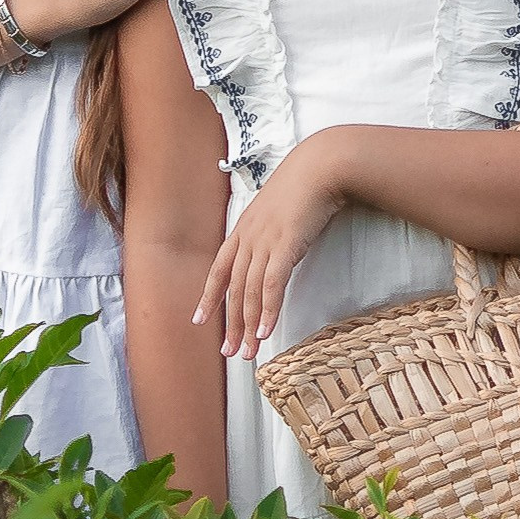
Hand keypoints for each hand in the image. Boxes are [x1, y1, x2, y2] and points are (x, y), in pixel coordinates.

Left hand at [199, 141, 343, 361]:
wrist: (320, 167)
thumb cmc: (303, 185)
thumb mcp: (277, 208)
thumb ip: (269, 229)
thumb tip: (272, 247)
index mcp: (243, 229)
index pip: (218, 269)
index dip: (209, 297)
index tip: (200, 319)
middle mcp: (248, 238)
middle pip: (234, 289)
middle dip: (230, 324)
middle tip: (229, 351)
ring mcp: (265, 242)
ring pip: (250, 293)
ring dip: (249, 325)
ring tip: (249, 351)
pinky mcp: (285, 246)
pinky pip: (272, 286)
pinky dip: (268, 311)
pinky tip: (266, 331)